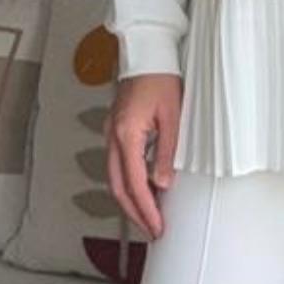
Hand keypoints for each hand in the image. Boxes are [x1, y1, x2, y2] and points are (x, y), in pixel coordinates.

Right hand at [107, 72, 180, 239]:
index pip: (134, 184)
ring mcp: (111, 135)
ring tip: (150, 217)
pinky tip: (145, 191)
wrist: (146, 53)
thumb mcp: (172, 117)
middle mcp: (113, 137)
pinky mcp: (116, 132)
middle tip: (153, 230)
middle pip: (118, 188)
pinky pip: (118, 166)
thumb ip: (166, 153)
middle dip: (135, 213)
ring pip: (115, 179)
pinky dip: (129, 184)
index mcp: (126, 134)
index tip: (157, 226)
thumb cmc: (160, 77)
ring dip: (131, 201)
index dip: (146, 210)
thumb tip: (163, 184)